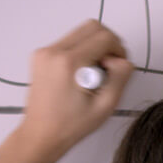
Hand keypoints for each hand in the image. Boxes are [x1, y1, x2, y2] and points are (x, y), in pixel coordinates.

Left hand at [15, 20, 134, 161]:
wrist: (40, 135)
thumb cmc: (71, 125)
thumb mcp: (106, 105)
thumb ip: (120, 76)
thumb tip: (122, 60)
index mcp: (69, 62)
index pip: (104, 37)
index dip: (118, 49)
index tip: (118, 68)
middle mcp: (53, 52)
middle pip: (92, 27)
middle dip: (107, 43)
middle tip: (109, 67)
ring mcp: (44, 52)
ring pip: (80, 33)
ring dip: (94, 47)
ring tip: (93, 74)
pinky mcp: (41, 56)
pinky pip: (69, 42)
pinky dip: (81, 51)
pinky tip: (81, 74)